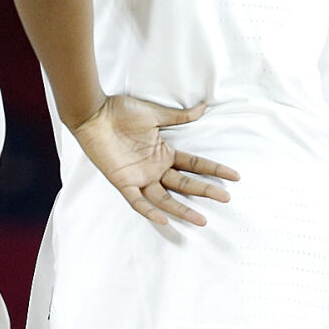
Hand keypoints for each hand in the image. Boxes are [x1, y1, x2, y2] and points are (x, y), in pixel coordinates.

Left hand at [68, 95, 237, 225]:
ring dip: (182, 210)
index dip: (213, 170)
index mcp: (163, 153)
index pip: (194, 165)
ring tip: (203, 220)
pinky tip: (164, 220)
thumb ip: (179, 117)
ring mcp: (139, 176)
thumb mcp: (154, 114)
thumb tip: (203, 108)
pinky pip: (137, 201)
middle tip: (227, 198)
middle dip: (205, 191)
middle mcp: (154, 168)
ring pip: (165, 199)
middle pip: (184, 184)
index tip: (235, 176)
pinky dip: (150, 211)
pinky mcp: (122, 181)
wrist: (93, 112)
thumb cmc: (121, 111)